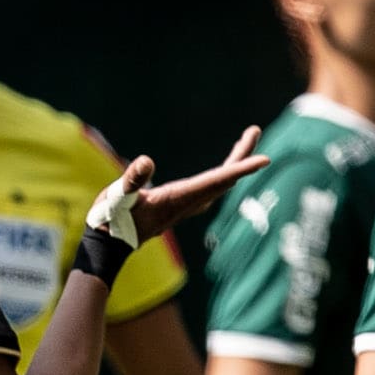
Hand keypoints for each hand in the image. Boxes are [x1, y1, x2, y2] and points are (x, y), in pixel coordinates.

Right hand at [89, 129, 269, 247]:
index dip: (242, 169)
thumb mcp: (117, 198)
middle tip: (254, 130)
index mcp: (179, 198)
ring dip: (235, 164)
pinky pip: (211, 189)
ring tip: (246, 142)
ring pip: (220, 184)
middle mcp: (188, 203)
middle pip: (225, 179)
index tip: (266, 160)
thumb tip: (145, 162)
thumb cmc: (111, 220)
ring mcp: (186, 206)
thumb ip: (131, 181)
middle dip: (242, 155)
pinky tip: (226, 171)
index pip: (217, 180)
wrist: (108, 244)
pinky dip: (224, 175)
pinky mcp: (180, 207)